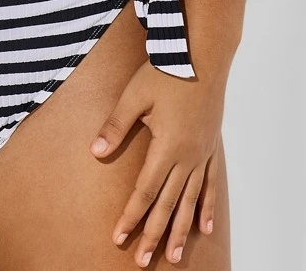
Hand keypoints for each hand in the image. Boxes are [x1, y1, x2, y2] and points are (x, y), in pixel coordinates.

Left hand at [89, 60, 222, 265]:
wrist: (202, 55)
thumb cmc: (166, 72)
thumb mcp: (134, 96)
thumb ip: (116, 125)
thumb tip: (95, 151)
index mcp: (166, 148)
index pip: (145, 192)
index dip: (131, 217)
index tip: (119, 238)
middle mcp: (187, 157)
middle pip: (168, 204)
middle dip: (155, 234)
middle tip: (143, 260)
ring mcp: (202, 154)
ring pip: (191, 201)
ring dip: (181, 229)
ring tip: (175, 256)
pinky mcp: (211, 146)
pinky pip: (210, 184)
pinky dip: (207, 207)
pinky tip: (206, 227)